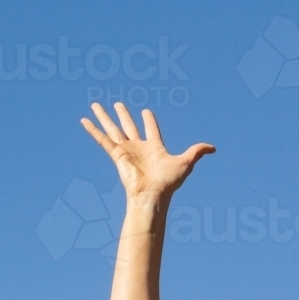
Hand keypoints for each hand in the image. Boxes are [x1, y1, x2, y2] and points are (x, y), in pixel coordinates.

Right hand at [81, 102, 214, 201]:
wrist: (152, 196)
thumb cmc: (168, 183)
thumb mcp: (186, 162)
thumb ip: (197, 152)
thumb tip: (213, 148)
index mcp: (154, 147)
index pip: (151, 129)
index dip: (149, 120)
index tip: (145, 111)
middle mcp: (138, 147)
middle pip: (128, 126)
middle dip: (123, 115)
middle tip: (118, 103)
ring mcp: (126, 150)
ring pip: (113, 129)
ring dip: (104, 117)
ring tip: (95, 105)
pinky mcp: (116, 155)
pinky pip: (102, 139)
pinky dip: (93, 130)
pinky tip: (84, 121)